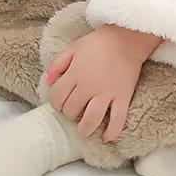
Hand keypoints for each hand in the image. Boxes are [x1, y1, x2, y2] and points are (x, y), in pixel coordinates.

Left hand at [45, 25, 160, 142]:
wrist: (127, 38)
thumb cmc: (98, 42)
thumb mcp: (73, 47)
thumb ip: (57, 64)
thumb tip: (47, 82)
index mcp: (75, 74)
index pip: (57, 98)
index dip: (56, 102)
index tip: (61, 101)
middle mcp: (89, 86)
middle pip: (72, 111)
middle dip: (70, 113)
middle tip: (75, 109)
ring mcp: (107, 94)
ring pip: (90, 120)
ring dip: (84, 129)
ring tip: (83, 129)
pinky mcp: (123, 97)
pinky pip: (118, 120)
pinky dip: (111, 132)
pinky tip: (106, 137)